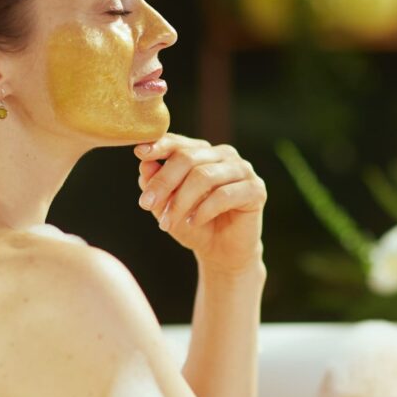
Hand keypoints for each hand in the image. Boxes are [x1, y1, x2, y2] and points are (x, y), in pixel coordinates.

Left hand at [135, 134, 266, 275]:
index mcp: (202, 152)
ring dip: (181, 201)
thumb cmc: (193, 225)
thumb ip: (156, 184)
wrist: (222, 253)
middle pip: (188, 158)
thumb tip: (144, 164)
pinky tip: (193, 222)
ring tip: (167, 223)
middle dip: (163, 182)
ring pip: (204, 176)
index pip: (179, 142)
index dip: (159, 145)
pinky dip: (203, 210)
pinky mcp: (256, 189)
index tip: (140, 153)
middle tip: (145, 204)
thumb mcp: (167, 206)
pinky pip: (224, 195)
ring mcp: (242, 170)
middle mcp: (223, 155)